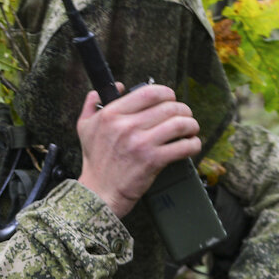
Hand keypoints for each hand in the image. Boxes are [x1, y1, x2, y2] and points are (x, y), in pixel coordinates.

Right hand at [76, 84, 201, 217]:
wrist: (99, 192)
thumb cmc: (95, 161)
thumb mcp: (85, 127)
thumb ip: (94, 103)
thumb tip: (116, 86)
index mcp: (111, 114)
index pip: (149, 92)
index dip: (167, 93)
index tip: (171, 99)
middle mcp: (126, 126)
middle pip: (169, 107)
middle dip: (183, 110)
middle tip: (185, 116)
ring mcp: (140, 143)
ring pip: (179, 124)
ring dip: (191, 125)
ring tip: (191, 129)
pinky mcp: (152, 161)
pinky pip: (183, 146)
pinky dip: (193, 144)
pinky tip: (192, 145)